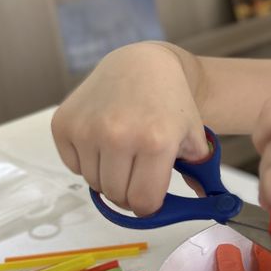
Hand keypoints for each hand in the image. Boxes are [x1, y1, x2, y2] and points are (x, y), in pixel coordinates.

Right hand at [50, 43, 207, 215]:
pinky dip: (87, 161)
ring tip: (123, 151)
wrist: (140, 65)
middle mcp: (118, 135)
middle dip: (128, 192)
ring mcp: (87, 129)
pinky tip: (103, 139)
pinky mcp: (64, 124)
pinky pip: (73, 165)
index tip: (149, 199)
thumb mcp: (193, 136)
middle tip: (137, 173)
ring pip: (93, 183)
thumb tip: (205, 206)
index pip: (143, 202)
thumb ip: (199, 173)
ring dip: (108, 176)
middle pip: (116, 196)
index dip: (147, 206)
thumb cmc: (168, 101)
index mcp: (155, 141)